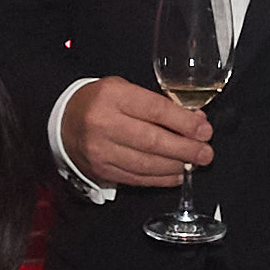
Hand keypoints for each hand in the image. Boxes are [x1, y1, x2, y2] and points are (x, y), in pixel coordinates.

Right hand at [65, 77, 216, 189]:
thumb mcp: (125, 90)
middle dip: (186, 149)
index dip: (184, 123)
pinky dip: (161, 179)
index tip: (204, 130)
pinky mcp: (101, 171)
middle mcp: (104, 124)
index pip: (156, 111)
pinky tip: (176, 175)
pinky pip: (137, 178)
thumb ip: (158, 104)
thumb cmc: (100, 102)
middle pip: (153, 141)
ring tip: (194, 163)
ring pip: (147, 164)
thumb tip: (195, 121)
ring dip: (176, 166)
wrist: (62, 123)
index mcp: (112, 96)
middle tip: (206, 153)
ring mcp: (101, 151)